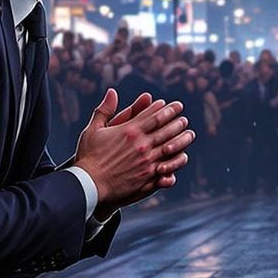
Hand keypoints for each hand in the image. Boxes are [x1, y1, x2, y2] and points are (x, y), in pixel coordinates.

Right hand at [72, 88, 194, 212]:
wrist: (89, 185)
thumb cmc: (89, 157)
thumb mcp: (93, 129)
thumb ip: (105, 110)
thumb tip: (112, 92)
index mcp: (129, 131)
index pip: (154, 115)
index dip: (166, 109)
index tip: (174, 106)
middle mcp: (141, 145)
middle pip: (166, 129)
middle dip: (178, 122)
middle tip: (184, 119)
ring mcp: (147, 162)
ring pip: (171, 147)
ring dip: (182, 139)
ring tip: (189, 134)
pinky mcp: (148, 177)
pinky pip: (168, 167)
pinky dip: (177, 160)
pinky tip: (182, 156)